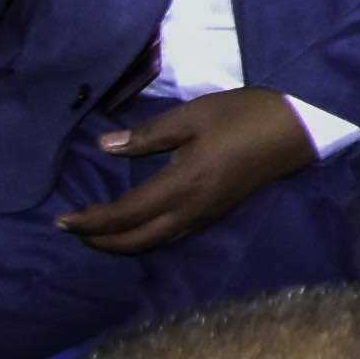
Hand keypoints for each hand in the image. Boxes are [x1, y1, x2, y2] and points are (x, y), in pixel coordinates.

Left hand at [53, 88, 316, 253]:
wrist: (298, 127)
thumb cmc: (245, 116)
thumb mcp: (194, 116)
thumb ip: (149, 135)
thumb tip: (106, 146)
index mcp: (181, 186)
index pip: (124, 214)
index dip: (89, 221)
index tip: (60, 219)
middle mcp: (190, 210)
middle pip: (136, 240)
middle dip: (100, 240)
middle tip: (73, 230)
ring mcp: (206, 214)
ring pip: (154, 241)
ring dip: (122, 242)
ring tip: (99, 231)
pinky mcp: (217, 211)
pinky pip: (171, 234)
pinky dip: (145, 235)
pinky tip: (138, 223)